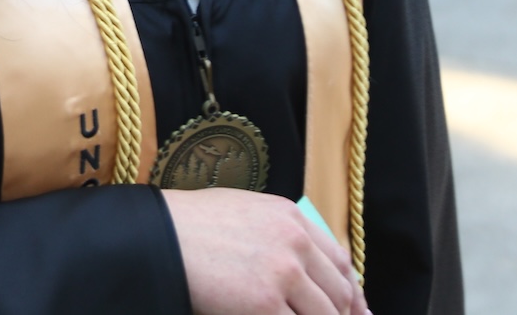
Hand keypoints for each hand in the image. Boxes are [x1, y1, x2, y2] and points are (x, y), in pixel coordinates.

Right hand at [164, 189, 364, 314]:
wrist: (159, 236)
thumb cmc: (192, 224)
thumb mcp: (245, 211)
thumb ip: (279, 232)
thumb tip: (302, 262)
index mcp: (292, 217)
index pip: (341, 261)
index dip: (353, 292)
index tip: (356, 310)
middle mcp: (295, 243)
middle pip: (339, 293)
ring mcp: (284, 274)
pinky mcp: (266, 304)